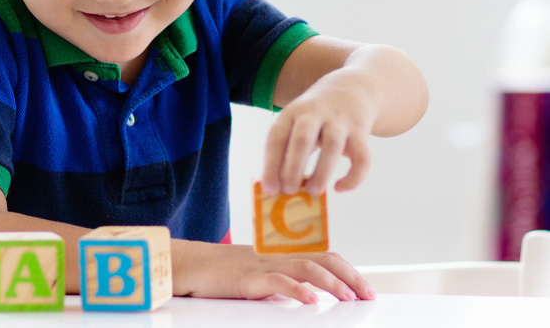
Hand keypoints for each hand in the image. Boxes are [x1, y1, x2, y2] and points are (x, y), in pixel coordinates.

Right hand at [173, 241, 374, 302]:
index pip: (324, 257)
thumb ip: (280, 283)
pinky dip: (297, 290)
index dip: (348, 271)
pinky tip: (311, 301)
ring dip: (331, 283)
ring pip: (306, 267)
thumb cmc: (219, 274)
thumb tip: (304, 295)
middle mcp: (277, 257)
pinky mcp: (248, 279)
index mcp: (282, 257)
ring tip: (348, 298)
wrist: (188, 265)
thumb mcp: (257, 277)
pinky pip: (277, 281)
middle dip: (350, 277)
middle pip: (323, 259)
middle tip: (368, 295)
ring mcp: (263, 266)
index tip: (365, 290)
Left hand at [262, 69, 379, 195]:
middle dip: (294, 166)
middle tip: (289, 191)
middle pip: (302, 138)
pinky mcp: (361, 130)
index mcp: (292, 113)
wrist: (351, 88)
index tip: (270, 190)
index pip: (276, 137)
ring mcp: (340, 121)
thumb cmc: (314, 118)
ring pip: (332, 145)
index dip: (271, 165)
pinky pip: (361, 156)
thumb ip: (287, 151)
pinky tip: (340, 188)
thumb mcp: (296, 123)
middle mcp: (315, 114)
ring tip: (313, 191)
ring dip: (322, 172)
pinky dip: (353, 176)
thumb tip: (278, 188)